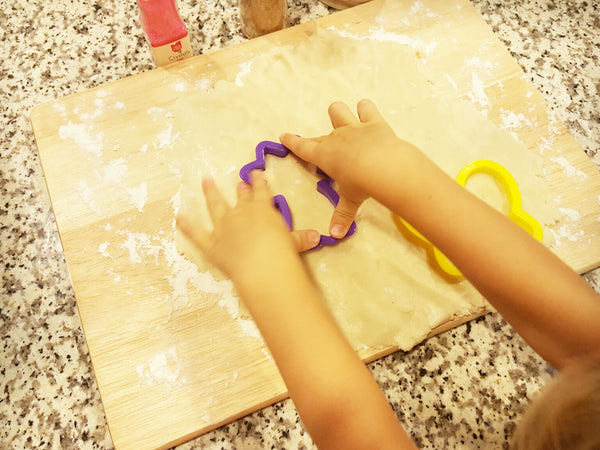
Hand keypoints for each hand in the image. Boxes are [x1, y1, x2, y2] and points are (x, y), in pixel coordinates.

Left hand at [176, 172, 319, 281]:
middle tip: (238, 182)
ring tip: (205, 180)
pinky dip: (186, 225)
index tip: (256, 173)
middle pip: (241, 199)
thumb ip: (302, 238)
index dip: (259, 182)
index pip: (262, 192)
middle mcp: (241, 214)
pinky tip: (178, 216)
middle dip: (241, 190)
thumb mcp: (295, 243)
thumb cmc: (282, 252)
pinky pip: (196, 233)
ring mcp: (224, 227)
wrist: (262, 265)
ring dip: (210, 193)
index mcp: (262, 210)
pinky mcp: (210, 243)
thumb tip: (319, 237)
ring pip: (215, 206)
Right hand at [280, 99, 410, 237]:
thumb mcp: (350, 200)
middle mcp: (335, 138)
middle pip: (320, 135)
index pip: (302, 147)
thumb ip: (342, 215)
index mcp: (324, 156)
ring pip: (338, 111)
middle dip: (316, 140)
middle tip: (319, 145)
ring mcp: (353, 127)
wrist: (383, 166)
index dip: (292, 142)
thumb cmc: (361, 184)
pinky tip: (366, 111)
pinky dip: (366, 110)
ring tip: (344, 120)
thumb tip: (336, 235)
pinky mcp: (373, 122)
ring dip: (339, 114)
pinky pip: (366, 109)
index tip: (284, 136)